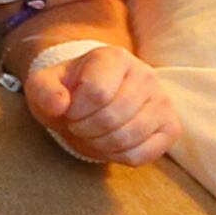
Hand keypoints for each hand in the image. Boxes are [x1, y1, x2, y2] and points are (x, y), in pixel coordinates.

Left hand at [22, 42, 179, 165]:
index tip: (69, 109)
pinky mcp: (171, 128)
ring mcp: (163, 102)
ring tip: (92, 133)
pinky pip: (141, 155)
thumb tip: (59, 105)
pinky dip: (117, 156)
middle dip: (84, 129)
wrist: (91, 101)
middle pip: (111, 117)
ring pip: (127, 137)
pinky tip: (110, 143)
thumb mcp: (44, 86)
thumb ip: (44, 91)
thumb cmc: (68, 92)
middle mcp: (146, 75)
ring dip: (99, 144)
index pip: (96, 93)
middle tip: (78, 124)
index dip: (75, 110)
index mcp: (115, 58)